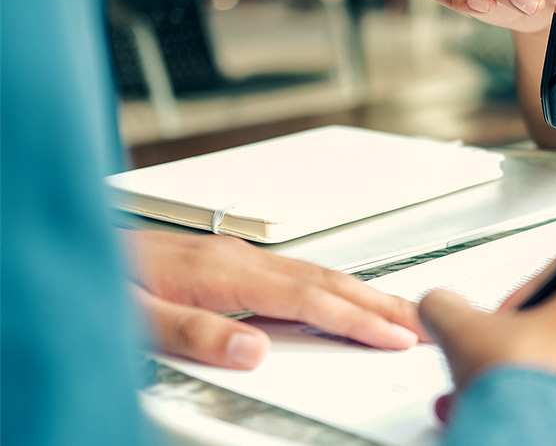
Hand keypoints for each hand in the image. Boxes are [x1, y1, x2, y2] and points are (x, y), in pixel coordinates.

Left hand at [127, 231, 425, 368]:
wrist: (84, 249)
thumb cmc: (109, 280)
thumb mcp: (139, 318)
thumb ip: (198, 333)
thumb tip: (256, 350)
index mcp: (227, 273)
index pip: (310, 301)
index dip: (359, 320)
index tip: (397, 336)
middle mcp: (243, 260)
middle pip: (330, 281)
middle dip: (383, 302)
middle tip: (426, 319)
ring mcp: (242, 257)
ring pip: (321, 274)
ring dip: (367, 293)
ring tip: (402, 311)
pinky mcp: (236, 262)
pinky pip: (304, 273)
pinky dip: (338, 287)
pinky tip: (346, 296)